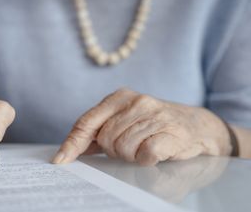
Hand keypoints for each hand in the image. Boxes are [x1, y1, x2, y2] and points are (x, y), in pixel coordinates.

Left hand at [53, 88, 231, 165]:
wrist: (196, 125)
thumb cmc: (153, 124)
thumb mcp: (124, 120)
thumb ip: (98, 132)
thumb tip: (68, 151)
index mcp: (119, 97)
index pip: (87, 122)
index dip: (72, 143)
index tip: (60, 160)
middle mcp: (136, 102)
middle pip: (105, 139)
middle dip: (114, 150)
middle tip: (130, 146)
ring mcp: (155, 115)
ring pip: (123, 148)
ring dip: (132, 156)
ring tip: (144, 147)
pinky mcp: (171, 132)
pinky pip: (145, 155)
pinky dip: (146, 160)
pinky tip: (155, 153)